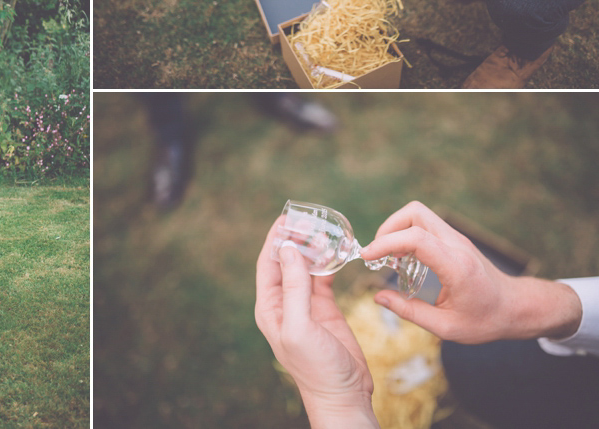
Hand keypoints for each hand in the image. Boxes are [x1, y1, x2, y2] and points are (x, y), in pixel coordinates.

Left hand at [255, 217, 377, 427]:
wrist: (343, 395)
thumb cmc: (316, 368)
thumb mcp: (300, 327)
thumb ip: (294, 289)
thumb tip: (289, 251)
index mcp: (270, 306)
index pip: (268, 263)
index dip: (276, 239)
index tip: (287, 217)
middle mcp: (284, 302)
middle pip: (286, 260)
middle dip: (296, 238)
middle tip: (310, 218)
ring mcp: (305, 304)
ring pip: (305, 266)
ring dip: (313, 247)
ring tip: (325, 228)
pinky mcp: (325, 308)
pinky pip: (322, 277)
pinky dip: (328, 262)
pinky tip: (336, 250)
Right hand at [361, 201, 581, 343]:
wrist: (517, 308)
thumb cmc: (485, 320)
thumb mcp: (446, 327)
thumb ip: (410, 312)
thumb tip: (378, 298)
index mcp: (456, 266)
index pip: (415, 238)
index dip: (385, 243)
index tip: (367, 258)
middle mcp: (456, 245)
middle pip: (414, 213)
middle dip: (388, 229)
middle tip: (377, 254)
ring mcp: (457, 238)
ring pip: (418, 213)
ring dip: (397, 228)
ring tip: (390, 256)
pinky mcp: (455, 239)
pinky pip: (425, 224)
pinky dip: (407, 233)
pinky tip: (405, 258)